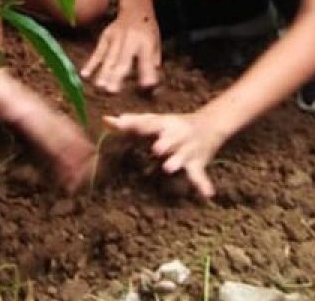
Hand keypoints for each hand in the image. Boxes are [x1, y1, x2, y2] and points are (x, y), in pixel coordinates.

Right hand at [80, 10, 161, 93]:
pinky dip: (91, 63)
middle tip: (112, 91)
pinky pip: (98, 51)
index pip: (146, 60)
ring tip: (99, 86)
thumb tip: (150, 85)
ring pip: (108, 58)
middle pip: (122, 60)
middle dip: (117, 76)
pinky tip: (85, 74)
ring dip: (103, 73)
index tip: (146, 86)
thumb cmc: (147, 30)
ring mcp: (116, 37)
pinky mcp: (105, 36)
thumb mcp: (156, 43)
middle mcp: (130, 39)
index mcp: (146, 41)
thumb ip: (152, 62)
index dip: (147, 73)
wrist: (135, 7)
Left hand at [105, 111, 225, 198]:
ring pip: (182, 156)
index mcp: (163, 123)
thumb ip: (131, 123)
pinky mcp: (197, 163)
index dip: (134, 122)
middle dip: (163, 143)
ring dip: (176, 161)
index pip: (147, 122)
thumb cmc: (172, 126)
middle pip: (169, 138)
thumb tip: (104, 120)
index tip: (120, 122)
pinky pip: (199, 175)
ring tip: (168, 167)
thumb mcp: (154, 121)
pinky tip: (207, 195)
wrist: (210, 125)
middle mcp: (176, 135)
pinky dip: (203, 185)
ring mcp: (187, 149)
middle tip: (155, 148)